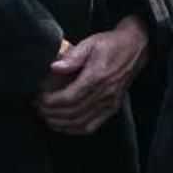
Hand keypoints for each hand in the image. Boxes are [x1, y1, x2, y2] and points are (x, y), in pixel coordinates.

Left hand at [34, 16, 149, 134]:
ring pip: (79, 122)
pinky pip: (91, 126)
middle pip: (71, 112)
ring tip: (45, 115)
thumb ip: (72, 56)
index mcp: (98, 77)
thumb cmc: (111, 44)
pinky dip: (74, 129)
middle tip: (37, 106)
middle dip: (49, 112)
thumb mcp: (91, 43)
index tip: (38, 96)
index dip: (49, 101)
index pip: (68, 98)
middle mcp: (105, 93)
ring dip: (58, 122)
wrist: (135, 48)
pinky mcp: (112, 107)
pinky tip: (63, 125)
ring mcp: (110, 102)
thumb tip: (54, 68)